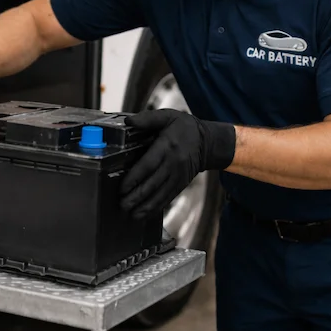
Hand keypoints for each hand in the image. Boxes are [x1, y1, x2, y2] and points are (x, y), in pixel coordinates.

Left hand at [120, 109, 236, 219]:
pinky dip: (156, 207)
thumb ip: (147, 119)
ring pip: (160, 194)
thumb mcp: (167, 116)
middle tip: (122, 204)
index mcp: (167, 146)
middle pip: (152, 183)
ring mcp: (178, 176)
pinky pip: (167, 198)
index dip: (134, 178)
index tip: (123, 188)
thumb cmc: (184, 128)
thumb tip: (128, 120)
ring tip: (131, 214)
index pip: (148, 165)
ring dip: (145, 206)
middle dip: (136, 196)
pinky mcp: (181, 184)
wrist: (207, 142)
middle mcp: (173, 163)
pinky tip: (144, 213)